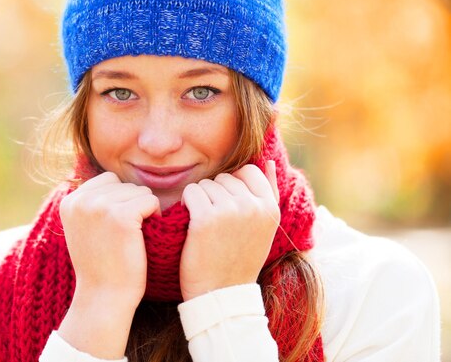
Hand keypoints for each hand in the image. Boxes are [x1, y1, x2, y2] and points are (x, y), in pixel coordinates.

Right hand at [59, 171, 159, 305]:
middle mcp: (81, 200)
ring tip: (133, 236)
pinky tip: (144, 236)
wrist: (103, 297)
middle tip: (126, 234)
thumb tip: (104, 179)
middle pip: (123, 184)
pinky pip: (151, 201)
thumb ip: (89, 204)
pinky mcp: (121, 215)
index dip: (119, 201)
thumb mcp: (83, 228)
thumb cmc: (99, 265)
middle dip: (132, 205)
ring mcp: (100, 206)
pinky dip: (155, 216)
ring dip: (143, 211)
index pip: (107, 181)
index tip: (115, 228)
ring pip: (139, 191)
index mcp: (69, 201)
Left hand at [179, 161, 279, 300]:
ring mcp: (229, 210)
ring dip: (200, 200)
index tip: (226, 205)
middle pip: (225, 178)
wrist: (221, 295)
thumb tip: (270, 162)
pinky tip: (191, 222)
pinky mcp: (205, 218)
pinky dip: (187, 204)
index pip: (249, 171)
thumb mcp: (264, 229)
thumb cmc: (239, 261)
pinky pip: (191, 192)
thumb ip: (268, 194)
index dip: (233, 184)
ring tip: (205, 225)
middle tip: (215, 222)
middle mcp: (253, 206)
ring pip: (206, 184)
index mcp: (270, 208)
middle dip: (215, 194)